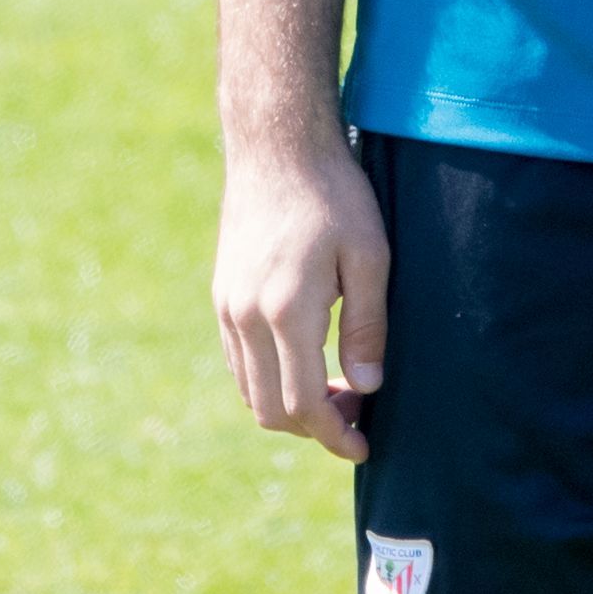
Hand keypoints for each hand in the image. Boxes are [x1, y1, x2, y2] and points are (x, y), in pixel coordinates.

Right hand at [213, 134, 388, 462]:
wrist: (277, 146)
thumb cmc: (335, 196)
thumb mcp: (370, 257)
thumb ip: (368, 327)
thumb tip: (366, 388)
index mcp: (286, 311)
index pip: (303, 404)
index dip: (335, 436)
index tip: (363, 447)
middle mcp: (246, 317)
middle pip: (271, 410)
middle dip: (314, 428)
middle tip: (356, 418)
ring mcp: (227, 308)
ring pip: (249, 391)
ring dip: (289, 407)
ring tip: (335, 393)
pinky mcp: (222, 296)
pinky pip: (239, 363)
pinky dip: (268, 381)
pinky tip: (304, 363)